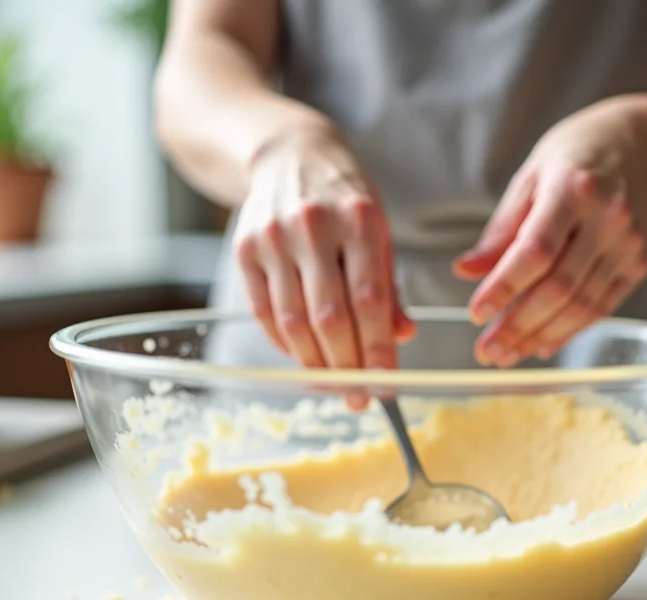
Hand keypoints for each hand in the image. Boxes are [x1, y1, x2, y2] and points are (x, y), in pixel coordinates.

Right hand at [234, 126, 414, 370]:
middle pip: (329, 317)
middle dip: (347, 367)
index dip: (378, 349)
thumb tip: (401, 336)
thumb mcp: (379, 229)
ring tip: (335, 386)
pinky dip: (285, 344)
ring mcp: (274, 237)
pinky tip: (304, 358)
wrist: (288, 153)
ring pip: (293, 321)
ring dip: (315, 364)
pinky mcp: (244, 248)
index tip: (389, 384)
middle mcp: (313, 226)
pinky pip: (264, 312)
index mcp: (360, 219)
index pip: (370, 300)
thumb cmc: (344, 197)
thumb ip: (388, 284)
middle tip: (361, 399)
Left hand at [453, 96, 646, 366]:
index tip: (476, 314)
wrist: (644, 143)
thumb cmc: (576, 156)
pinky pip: (601, 307)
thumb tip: (466, 272)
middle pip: (560, 286)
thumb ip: (501, 229)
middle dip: (518, 325)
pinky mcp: (639, 263)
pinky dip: (569, 330)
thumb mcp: (530, 177)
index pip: (536, 250)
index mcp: (574, 188)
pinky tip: (541, 344)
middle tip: (486, 351)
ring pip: (581, 305)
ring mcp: (629, 244)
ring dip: (540, 336)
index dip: (505, 287)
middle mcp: (608, 218)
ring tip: (506, 354)